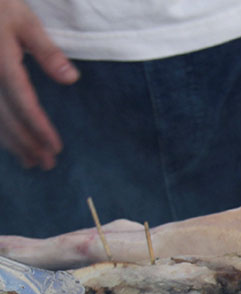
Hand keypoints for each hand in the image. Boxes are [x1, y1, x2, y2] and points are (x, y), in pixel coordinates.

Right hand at [0, 0, 77, 168]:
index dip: (39, 128)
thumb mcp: (24, 20)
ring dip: (11, 143)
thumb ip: (47, 51)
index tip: (55, 148)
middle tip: (47, 164)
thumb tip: (71, 79)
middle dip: (26, 144)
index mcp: (0, 62)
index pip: (23, 102)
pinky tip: (9, 145)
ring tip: (31, 163)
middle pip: (6, 118)